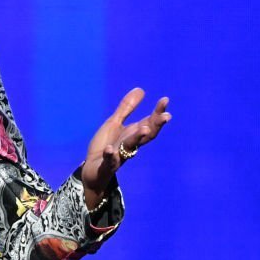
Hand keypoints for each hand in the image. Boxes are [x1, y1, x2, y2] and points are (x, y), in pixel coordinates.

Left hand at [81, 88, 170, 206]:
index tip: (165, 100)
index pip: (148, 122)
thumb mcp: (114, 123)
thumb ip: (127, 108)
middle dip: (156, 125)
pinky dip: (110, 155)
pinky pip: (109, 160)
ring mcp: (119, 155)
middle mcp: (129, 144)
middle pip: (146, 135)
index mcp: (132, 134)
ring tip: (144, 128)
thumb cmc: (106, 145)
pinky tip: (110, 149)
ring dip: (138, 138)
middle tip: (166, 116)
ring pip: (130, 147)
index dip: (157, 112)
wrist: (93, 170)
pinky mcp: (106, 165)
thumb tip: (141, 89)